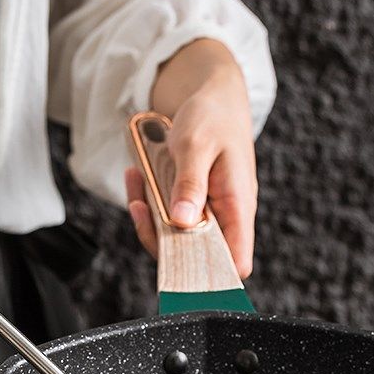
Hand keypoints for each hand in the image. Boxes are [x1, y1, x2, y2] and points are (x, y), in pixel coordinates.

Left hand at [126, 39, 257, 277]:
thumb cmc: (212, 116)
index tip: (179, 267)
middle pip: (195, 255)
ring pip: (176, 237)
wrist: (212, 95)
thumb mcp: (197, 145)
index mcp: (238, 206)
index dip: (213, 277)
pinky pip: (167, 217)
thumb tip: (182, 222)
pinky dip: (148, 202)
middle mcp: (225, 216)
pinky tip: (138, 176)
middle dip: (160, 238)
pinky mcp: (191, 205)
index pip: (236, 262)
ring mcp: (207, 212)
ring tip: (136, 181)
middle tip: (139, 206)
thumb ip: (190, 184)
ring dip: (149, 217)